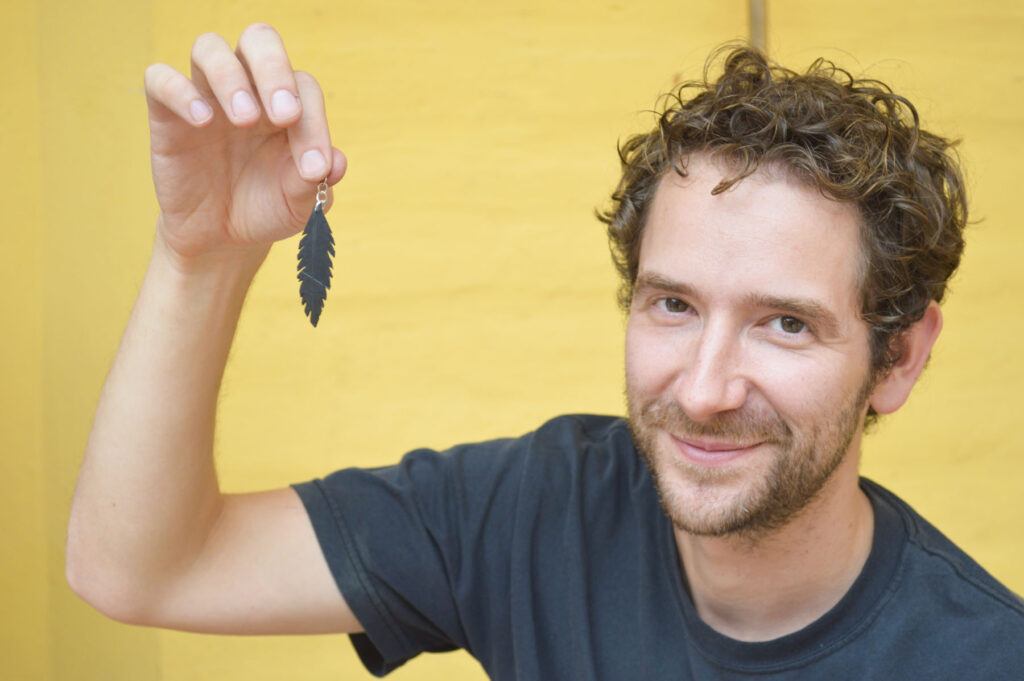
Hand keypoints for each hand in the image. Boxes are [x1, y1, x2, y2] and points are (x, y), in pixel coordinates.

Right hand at [144, 23, 345, 268]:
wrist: (222, 238)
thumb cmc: (266, 207)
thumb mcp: (298, 204)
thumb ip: (315, 181)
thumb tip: (336, 163)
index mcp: (286, 103)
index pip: (303, 87)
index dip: (314, 122)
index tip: (314, 167)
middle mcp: (249, 89)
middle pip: (259, 40)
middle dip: (275, 68)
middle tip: (284, 115)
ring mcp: (207, 96)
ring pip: (209, 48)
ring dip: (230, 77)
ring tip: (244, 119)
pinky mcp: (167, 114)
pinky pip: (160, 79)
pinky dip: (180, 91)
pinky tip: (202, 121)